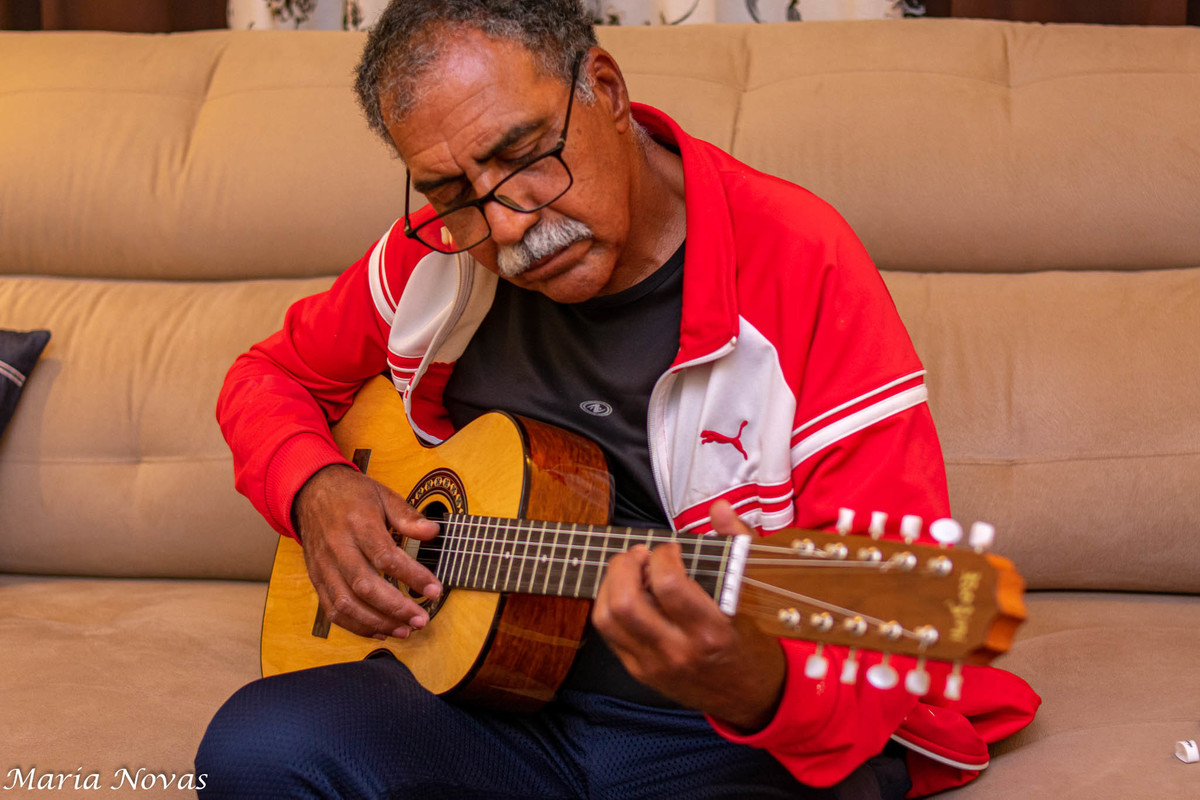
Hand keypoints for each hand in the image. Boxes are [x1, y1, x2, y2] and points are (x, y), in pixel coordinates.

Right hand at [293, 464, 441, 639]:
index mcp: (358, 524)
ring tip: (405, 630)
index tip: (434, 589)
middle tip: (421, 619)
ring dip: (377, 623)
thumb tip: (433, 532)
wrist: (310, 491)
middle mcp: (338, 548)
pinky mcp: (316, 578)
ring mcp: (324, 566)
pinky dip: (356, 626)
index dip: (412, 576)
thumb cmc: (350, 494)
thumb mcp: (383, 495)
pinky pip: (332, 610)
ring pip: (346, 604)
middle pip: (365, 586)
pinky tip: (379, 630)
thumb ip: (407, 516)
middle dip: (395, 608)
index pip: (385, 556)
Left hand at [592, 500, 784, 730]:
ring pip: (608, 618)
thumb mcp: (753, 593)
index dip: (662, 556)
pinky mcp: (639, 671)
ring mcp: (654, 664)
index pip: (669, 585)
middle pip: (626, 603)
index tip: (671, 549)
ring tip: (628, 570)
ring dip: (610, 583)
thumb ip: (737, 544)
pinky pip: (608, 634)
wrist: (749, 696)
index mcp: (710, 630)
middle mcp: (678, 650)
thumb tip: (720, 509)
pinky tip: (625, 592)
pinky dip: (609, 604)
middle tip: (640, 555)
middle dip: (624, 566)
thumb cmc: (751, 640)